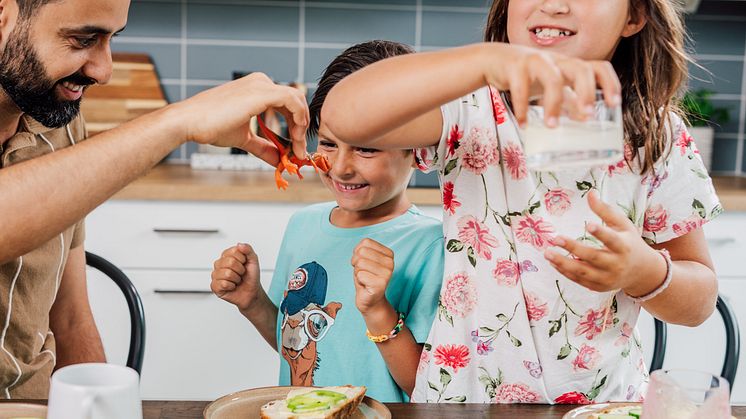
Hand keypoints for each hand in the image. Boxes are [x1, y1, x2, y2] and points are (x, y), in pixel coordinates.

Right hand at [174, 72, 308, 163]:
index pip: (288, 103)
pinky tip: (294, 137)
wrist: (189, 122)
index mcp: (257, 88)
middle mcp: (261, 82)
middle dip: (302, 126)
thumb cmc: (210, 126)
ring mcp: (261, 85)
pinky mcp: (261, 92)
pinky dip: (299, 119)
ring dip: (301, 126)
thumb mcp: (244, 138)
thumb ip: (263, 147)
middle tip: (299, 149)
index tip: (296, 146)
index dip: (296, 124)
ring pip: (298, 100)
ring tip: (296, 147)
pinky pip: (293, 101)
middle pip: (296, 100)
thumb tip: (279, 161)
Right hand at [211, 243, 262, 311]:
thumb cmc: (251, 276)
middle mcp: (219, 263)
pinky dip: (232, 286)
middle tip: (241, 274)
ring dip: (236, 279)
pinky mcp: (214, 286)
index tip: (244, 264)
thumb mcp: (253, 260)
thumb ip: (248, 250)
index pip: (234, 251)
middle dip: (240, 270)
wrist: (251, 292)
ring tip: (236, 280)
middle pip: (230, 262)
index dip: (243, 259)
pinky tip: (232, 286)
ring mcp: (215, 275)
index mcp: (227, 255)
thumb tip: (239, 244)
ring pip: (227, 274)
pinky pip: (223, 284)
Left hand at [351, 238, 394, 313]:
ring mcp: (387, 273)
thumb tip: (359, 250)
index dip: (358, 252)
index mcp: (389, 254)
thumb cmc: (366, 278)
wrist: (370, 300)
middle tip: (362, 272)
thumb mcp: (364, 259)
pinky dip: (359, 280)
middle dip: (356, 262)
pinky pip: (360, 275)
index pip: (366, 242)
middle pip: (362, 252)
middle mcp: (390, 262)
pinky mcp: (380, 284)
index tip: (364, 263)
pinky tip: (365, 285)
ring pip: (360, 263)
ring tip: (364, 279)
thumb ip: (363, 249)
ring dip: (357, 272)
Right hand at [481, 43, 620, 126]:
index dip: (610, 83)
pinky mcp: (515, 66)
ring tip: (552, 126)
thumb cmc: (527, 75)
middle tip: (588, 116)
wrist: (494, 61)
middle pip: (581, 69)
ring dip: (554, 104)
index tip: (614, 103)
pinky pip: (521, 88)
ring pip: (552, 78)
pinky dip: (522, 108)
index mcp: (568, 66)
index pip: (598, 67)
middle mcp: (556, 61)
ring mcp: (535, 61)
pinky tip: (523, 123)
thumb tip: (585, 117)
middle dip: (587, 93)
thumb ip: (568, 101)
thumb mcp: (550, 88)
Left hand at [544, 190, 666, 294]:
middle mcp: (616, 264)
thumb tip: (590, 192)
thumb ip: (605, 210)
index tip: (588, 225)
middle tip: (555, 238)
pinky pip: (579, 280)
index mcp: (624, 246)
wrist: (641, 272)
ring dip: (563, 263)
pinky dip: (565, 272)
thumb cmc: (629, 242)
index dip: (601, 233)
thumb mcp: (622, 225)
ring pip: (583, 272)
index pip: (612, 240)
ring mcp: (608, 278)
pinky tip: (553, 262)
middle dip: (574, 248)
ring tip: (547, 253)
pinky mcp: (599, 287)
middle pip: (594, 257)